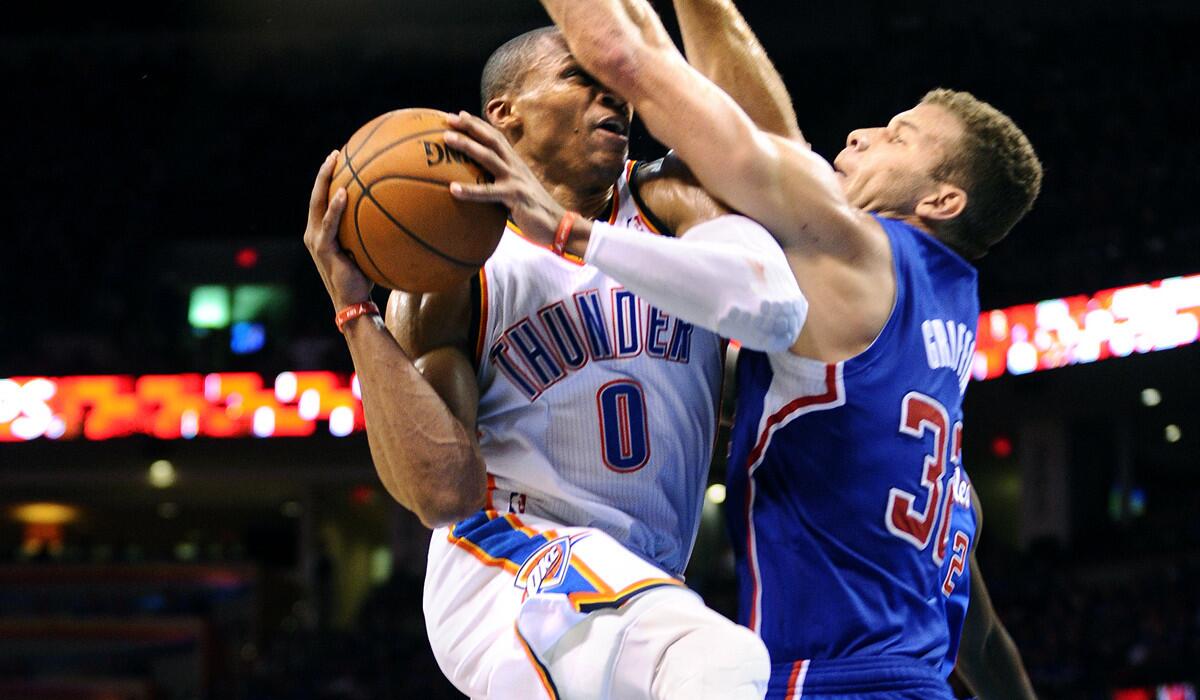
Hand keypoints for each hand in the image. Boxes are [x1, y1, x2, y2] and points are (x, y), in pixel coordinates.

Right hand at [303, 150, 373, 311]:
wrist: (354, 302)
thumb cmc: (364, 277)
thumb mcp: (367, 249)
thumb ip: (372, 231)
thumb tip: (398, 214)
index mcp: (322, 231)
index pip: (322, 199)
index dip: (328, 178)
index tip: (339, 158)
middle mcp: (314, 232)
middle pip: (316, 195)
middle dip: (324, 172)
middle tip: (335, 153)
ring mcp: (316, 239)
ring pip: (317, 203)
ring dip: (324, 180)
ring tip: (334, 162)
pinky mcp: (322, 249)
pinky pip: (329, 223)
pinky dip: (334, 207)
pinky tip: (342, 192)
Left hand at [443, 111, 565, 241]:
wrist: (559, 225)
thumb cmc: (535, 211)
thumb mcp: (518, 191)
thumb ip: (502, 184)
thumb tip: (483, 186)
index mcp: (516, 164)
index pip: (496, 138)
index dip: (479, 125)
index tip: (461, 115)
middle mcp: (515, 167)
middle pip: (491, 140)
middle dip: (470, 126)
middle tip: (449, 117)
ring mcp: (515, 180)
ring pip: (488, 157)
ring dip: (467, 145)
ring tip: (447, 138)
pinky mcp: (515, 196)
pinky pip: (488, 192)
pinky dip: (470, 190)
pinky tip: (453, 189)